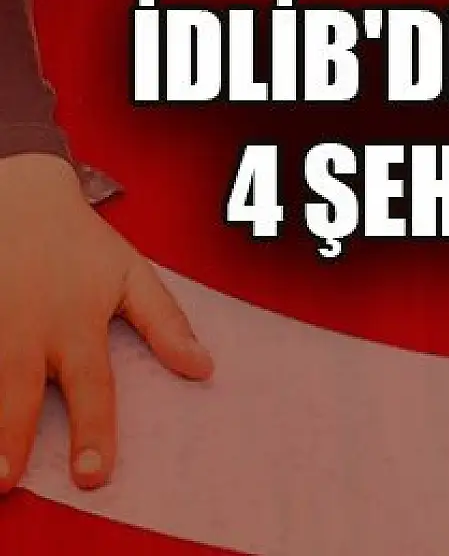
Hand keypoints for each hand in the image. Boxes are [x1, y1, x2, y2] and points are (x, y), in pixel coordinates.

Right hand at [0, 154, 212, 492]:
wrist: (16, 191)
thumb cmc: (80, 242)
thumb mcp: (132, 274)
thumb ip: (166, 324)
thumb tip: (204, 369)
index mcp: (76, 323)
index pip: (92, 386)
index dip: (94, 432)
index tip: (93, 475)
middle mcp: (26, 326)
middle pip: (19, 389)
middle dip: (12, 435)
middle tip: (7, 481)